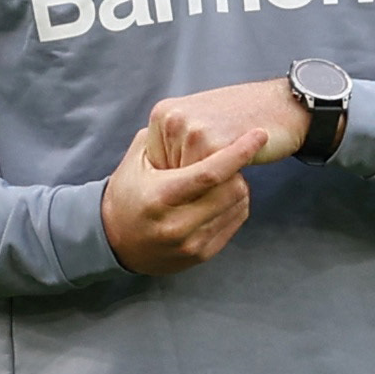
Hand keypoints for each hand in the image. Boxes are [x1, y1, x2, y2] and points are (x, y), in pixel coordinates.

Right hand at [101, 116, 261, 273]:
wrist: (115, 242)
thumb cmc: (127, 194)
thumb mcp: (136, 161)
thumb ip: (162, 137)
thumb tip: (197, 118)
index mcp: (160, 196)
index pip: (210, 173)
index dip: (239, 152)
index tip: (259, 135)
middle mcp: (176, 224)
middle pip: (232, 190)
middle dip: (237, 170)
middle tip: (228, 161)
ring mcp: (190, 243)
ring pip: (238, 206)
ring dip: (237, 187)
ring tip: (222, 179)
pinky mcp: (200, 255)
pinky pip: (235, 223)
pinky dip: (235, 205)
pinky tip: (221, 198)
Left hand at [147, 79, 306, 170]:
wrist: (281, 106)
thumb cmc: (240, 120)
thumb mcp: (197, 124)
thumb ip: (174, 145)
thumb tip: (157, 178)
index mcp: (162, 114)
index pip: (156, 167)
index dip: (178, 178)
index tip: (198, 168)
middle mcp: (171, 119)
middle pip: (169, 177)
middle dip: (191, 183)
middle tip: (218, 166)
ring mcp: (190, 131)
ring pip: (188, 183)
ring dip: (208, 185)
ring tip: (229, 163)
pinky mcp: (212, 144)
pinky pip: (209, 182)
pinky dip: (223, 183)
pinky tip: (239, 166)